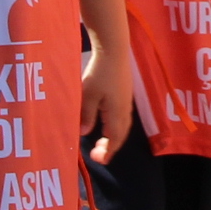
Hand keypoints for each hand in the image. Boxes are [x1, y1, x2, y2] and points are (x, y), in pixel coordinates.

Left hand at [79, 40, 135, 166]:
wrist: (114, 50)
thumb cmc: (99, 72)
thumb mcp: (88, 95)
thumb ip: (86, 115)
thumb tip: (85, 133)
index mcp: (116, 112)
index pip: (115, 138)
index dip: (108, 151)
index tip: (99, 160)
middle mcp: (124, 109)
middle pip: (121, 133)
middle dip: (111, 145)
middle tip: (98, 152)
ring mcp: (126, 100)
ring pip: (122, 125)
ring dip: (113, 135)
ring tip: (101, 140)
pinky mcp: (124, 92)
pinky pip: (121, 116)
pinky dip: (114, 125)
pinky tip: (106, 121)